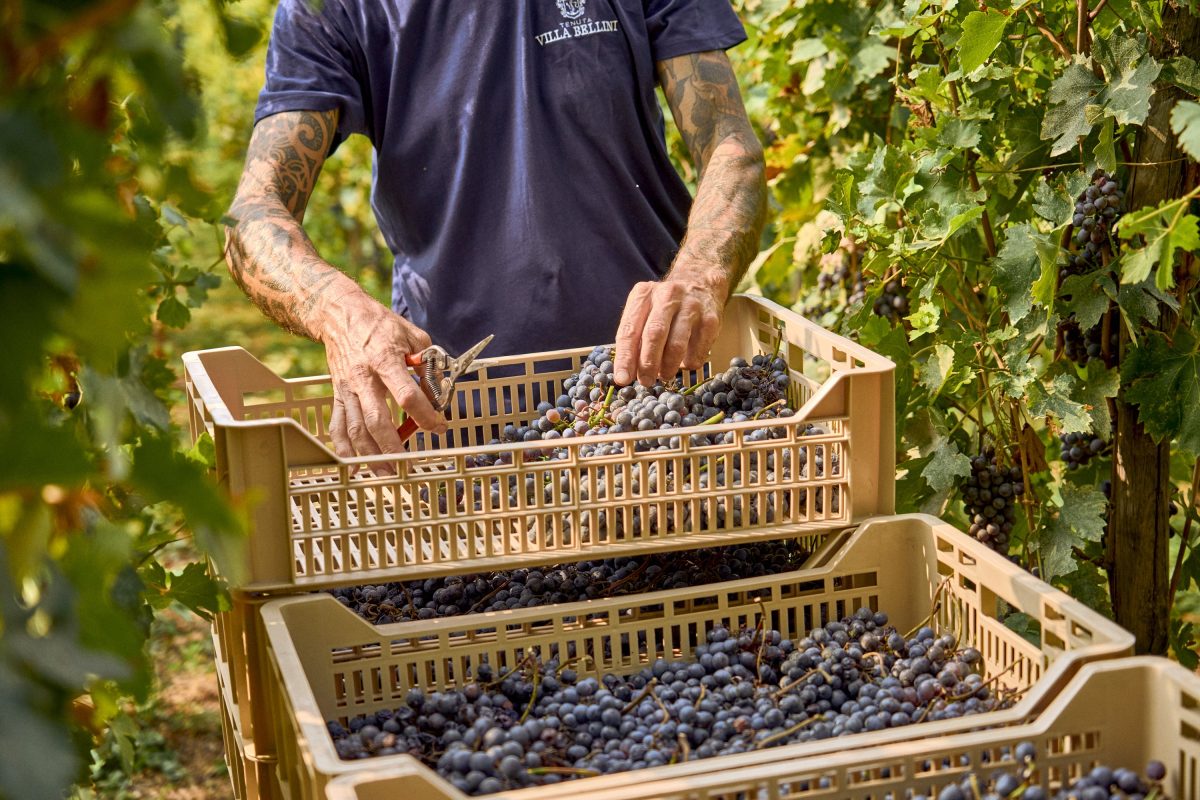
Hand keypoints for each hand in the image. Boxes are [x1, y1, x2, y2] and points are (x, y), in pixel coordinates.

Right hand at [317, 288, 447, 458]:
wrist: (341, 315)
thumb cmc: (381, 325)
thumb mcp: (414, 337)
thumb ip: (429, 367)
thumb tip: (439, 396)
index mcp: (385, 360)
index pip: (407, 396)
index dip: (425, 416)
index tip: (440, 426)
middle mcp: (364, 378)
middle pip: (376, 420)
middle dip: (393, 446)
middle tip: (408, 465)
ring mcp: (347, 388)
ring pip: (356, 428)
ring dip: (370, 454)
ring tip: (387, 472)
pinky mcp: (337, 394)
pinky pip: (338, 426)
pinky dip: (344, 449)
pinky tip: (354, 466)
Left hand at [613, 274, 724, 385]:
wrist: (700, 283)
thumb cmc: (664, 305)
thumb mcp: (644, 311)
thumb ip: (635, 337)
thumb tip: (629, 372)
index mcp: (644, 295)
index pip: (630, 330)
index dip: (625, 357)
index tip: (622, 379)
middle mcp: (667, 296)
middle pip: (654, 335)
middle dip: (648, 364)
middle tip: (645, 381)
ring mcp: (691, 307)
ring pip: (677, 345)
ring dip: (668, 367)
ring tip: (664, 375)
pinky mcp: (710, 320)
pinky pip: (697, 351)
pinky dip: (688, 364)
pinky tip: (683, 362)